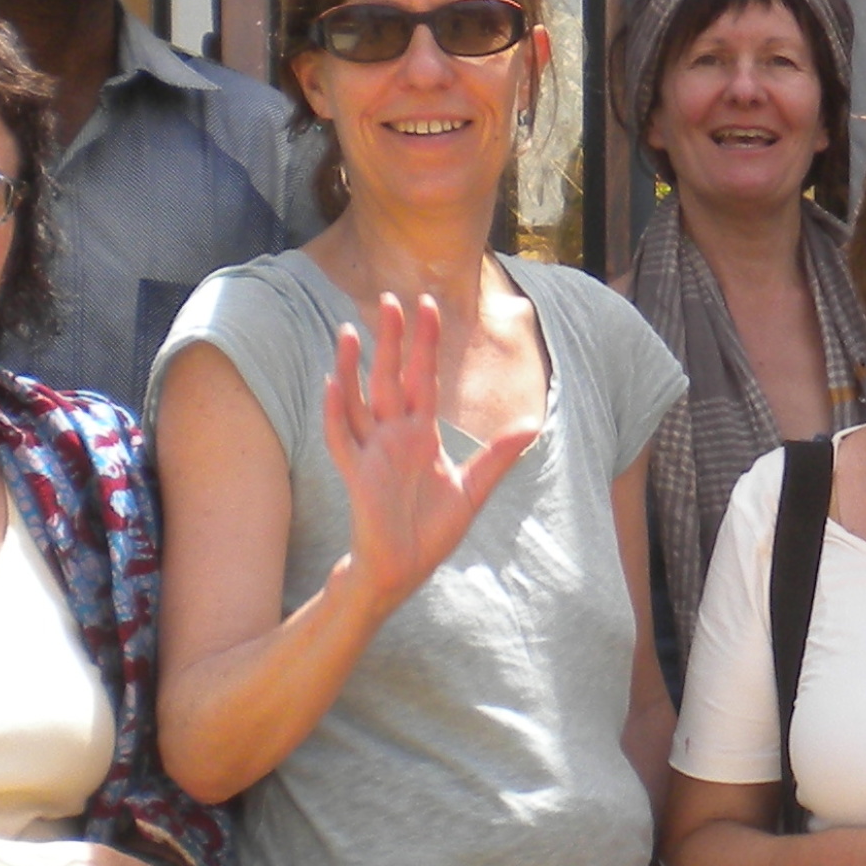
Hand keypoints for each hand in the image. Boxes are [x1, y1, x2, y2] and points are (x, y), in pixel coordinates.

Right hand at [323, 294, 540, 619]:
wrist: (405, 567)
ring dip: (352, 367)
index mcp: (422, 434)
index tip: (429, 304)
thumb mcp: (474, 489)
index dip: (426, 343)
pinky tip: (332, 384)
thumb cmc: (432, 528)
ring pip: (360, 401)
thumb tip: (533, 425)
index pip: (424, 378)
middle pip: (392, 378)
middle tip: (390, 298)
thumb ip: (498, 456)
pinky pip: (342, 439)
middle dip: (392, 341)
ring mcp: (373, 453)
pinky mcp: (358, 476)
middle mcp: (394, 436)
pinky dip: (336, 413)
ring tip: (347, 331)